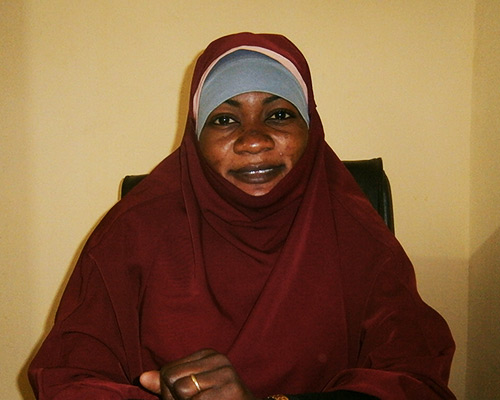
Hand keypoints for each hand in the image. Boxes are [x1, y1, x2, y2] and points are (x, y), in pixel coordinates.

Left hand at [140, 349, 259, 399]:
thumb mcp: (189, 391)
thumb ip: (166, 384)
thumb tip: (142, 378)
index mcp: (206, 354)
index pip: (167, 371)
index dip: (168, 392)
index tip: (186, 399)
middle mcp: (217, 358)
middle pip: (171, 378)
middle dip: (174, 399)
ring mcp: (226, 372)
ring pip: (182, 389)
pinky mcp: (232, 388)